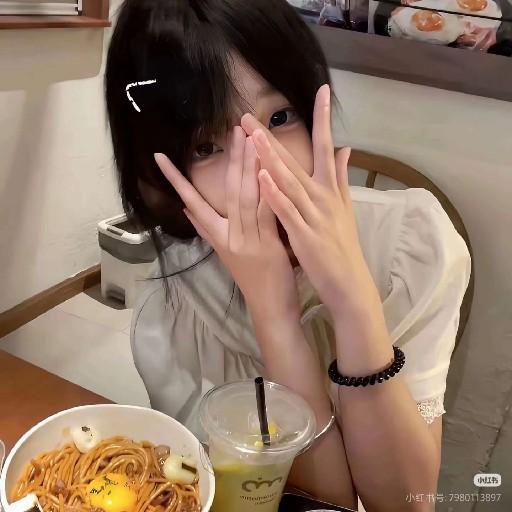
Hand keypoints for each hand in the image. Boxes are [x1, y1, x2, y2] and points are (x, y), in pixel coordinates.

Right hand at [153, 128, 300, 326]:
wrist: (269, 308)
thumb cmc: (252, 279)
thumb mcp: (226, 253)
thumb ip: (209, 230)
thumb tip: (187, 209)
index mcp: (217, 237)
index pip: (192, 204)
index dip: (176, 181)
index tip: (160, 157)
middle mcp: (228, 236)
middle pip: (226, 192)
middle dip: (229, 159)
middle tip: (230, 128)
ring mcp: (246, 241)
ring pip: (244, 198)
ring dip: (247, 166)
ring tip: (248, 138)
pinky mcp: (266, 246)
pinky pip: (265, 214)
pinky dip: (266, 192)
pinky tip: (266, 171)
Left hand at [242, 84, 379, 320]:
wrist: (350, 282)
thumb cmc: (343, 246)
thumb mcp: (345, 209)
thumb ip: (343, 178)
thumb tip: (347, 148)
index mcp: (330, 190)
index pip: (326, 147)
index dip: (324, 118)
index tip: (322, 89)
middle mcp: (323, 197)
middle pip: (295, 161)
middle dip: (271, 137)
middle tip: (247, 115)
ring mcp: (314, 215)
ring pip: (289, 181)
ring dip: (270, 157)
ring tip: (251, 135)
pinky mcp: (304, 235)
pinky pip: (287, 211)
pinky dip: (275, 193)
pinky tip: (262, 176)